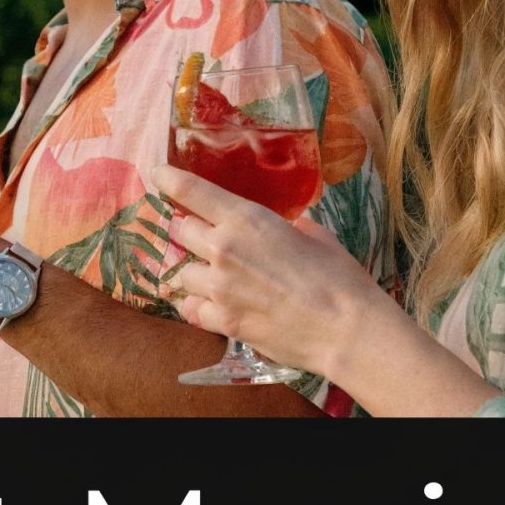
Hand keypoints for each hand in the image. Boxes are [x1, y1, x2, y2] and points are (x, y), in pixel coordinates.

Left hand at [149, 165, 387, 375]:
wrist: (344, 328)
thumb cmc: (339, 277)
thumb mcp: (314, 235)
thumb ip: (286, 228)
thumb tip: (284, 231)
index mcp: (246, 219)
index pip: (192, 191)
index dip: (170, 180)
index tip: (160, 176)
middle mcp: (223, 249)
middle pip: (180, 231)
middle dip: (188, 233)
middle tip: (201, 238)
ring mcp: (219, 288)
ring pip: (180, 273)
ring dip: (192, 272)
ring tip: (211, 277)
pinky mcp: (222, 321)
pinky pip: (191, 309)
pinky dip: (197, 306)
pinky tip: (211, 306)